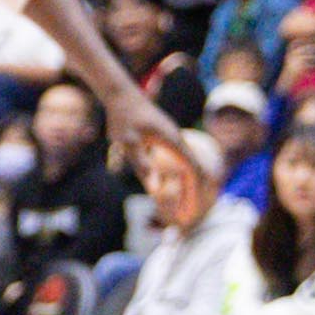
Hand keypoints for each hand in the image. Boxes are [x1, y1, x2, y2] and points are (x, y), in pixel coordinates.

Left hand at [121, 110, 208, 225]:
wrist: (120, 94)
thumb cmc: (123, 118)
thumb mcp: (128, 143)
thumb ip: (142, 164)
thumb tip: (155, 190)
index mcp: (173, 143)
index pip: (193, 173)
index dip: (193, 195)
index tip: (189, 214)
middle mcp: (178, 142)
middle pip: (194, 173)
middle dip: (191, 197)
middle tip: (184, 220)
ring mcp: (173, 140)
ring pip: (188, 168)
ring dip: (187, 189)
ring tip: (179, 210)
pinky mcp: (166, 139)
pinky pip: (179, 163)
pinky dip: (180, 179)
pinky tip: (169, 189)